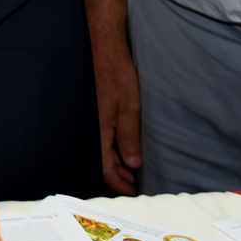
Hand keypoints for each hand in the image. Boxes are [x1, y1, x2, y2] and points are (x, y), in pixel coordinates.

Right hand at [90, 28, 140, 193]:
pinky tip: (133, 147)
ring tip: (139, 170)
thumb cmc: (117, 75)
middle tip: (140, 185)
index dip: (120, 183)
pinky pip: (113, 137)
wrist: (108, 48)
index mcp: (103, 130)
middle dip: (122, 176)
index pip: (106, 167)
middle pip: (107, 161)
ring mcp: (104, 118)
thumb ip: (129, 135)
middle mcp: (101, 127)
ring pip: (110, 150)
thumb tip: (133, 163)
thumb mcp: (128, 107)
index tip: (135, 192)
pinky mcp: (108, 110)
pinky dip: (122, 149)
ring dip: (123, 163)